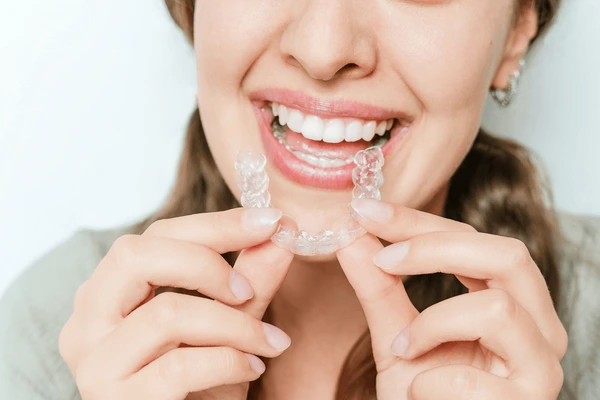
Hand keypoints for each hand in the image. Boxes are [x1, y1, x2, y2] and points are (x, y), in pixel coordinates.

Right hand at [59, 208, 293, 399]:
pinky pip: (179, 365)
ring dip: (235, 325)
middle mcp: (88, 321)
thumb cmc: (201, 384)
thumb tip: (282, 235)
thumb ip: (250, 281)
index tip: (270, 221)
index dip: (216, 225)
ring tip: (269, 342)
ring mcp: (96, 362)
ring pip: (167, 313)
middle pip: (135, 256)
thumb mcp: (228, 327)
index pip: (156, 236)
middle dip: (207, 264)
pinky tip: (253, 368)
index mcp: (110, 293)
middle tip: (248, 291)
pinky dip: (229, 361)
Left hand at [337, 199, 566, 399]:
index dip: (418, 222)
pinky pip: (474, 377)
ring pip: (498, 310)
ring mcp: (541, 367)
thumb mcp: (395, 335)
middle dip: (435, 248)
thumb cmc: (423, 394)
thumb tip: (351, 236)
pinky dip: (432, 381)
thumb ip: (378, 288)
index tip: (368, 211)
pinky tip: (422, 392)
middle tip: (383, 259)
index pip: (473, 241)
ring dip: (432, 325)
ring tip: (405, 348)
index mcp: (511, 301)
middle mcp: (538, 327)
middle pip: (507, 255)